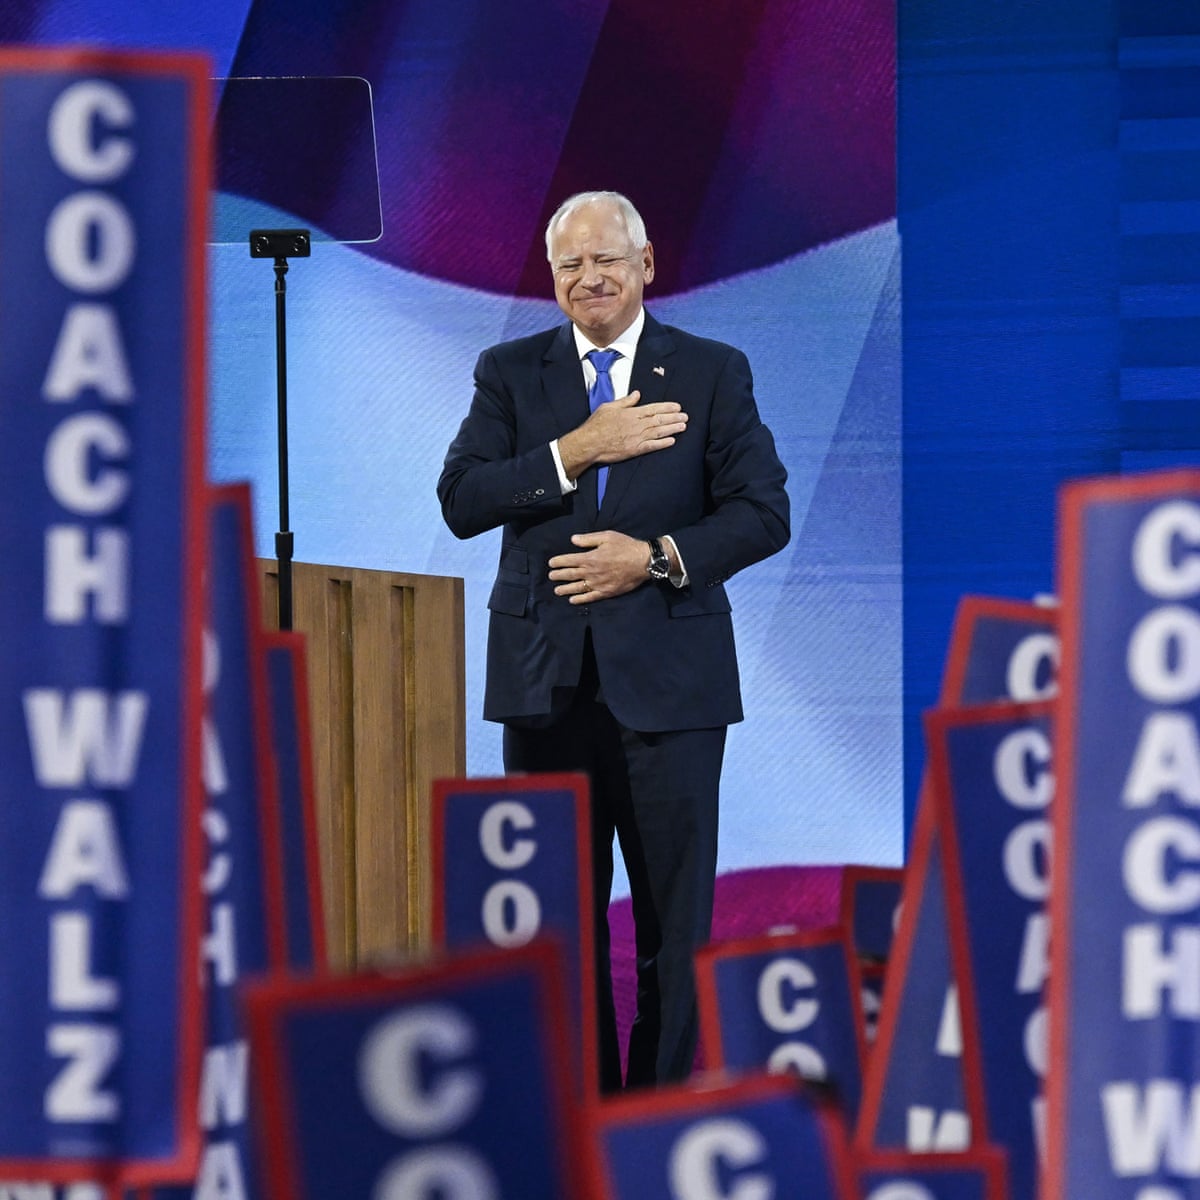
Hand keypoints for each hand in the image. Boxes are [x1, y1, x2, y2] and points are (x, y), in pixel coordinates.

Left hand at [549, 531, 649, 603]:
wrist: (643, 562)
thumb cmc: (625, 546)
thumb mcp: (607, 536)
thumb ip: (588, 539)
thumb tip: (572, 540)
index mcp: (590, 558)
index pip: (568, 560)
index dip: (558, 562)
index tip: (551, 563)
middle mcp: (591, 572)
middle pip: (570, 575)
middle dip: (558, 575)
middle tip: (550, 576)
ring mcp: (598, 584)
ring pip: (577, 588)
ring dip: (565, 589)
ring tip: (557, 590)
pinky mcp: (606, 592)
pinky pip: (589, 597)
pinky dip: (580, 599)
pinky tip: (572, 600)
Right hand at [558, 392, 687, 479]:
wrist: (589, 443)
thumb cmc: (596, 425)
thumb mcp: (609, 407)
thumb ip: (625, 401)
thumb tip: (637, 394)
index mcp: (631, 413)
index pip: (653, 408)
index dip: (667, 407)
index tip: (677, 407)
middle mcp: (636, 424)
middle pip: (659, 419)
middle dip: (674, 418)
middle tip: (685, 416)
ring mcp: (636, 437)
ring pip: (659, 431)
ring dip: (672, 428)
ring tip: (683, 426)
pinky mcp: (634, 450)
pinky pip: (652, 446)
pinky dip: (663, 443)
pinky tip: (672, 441)